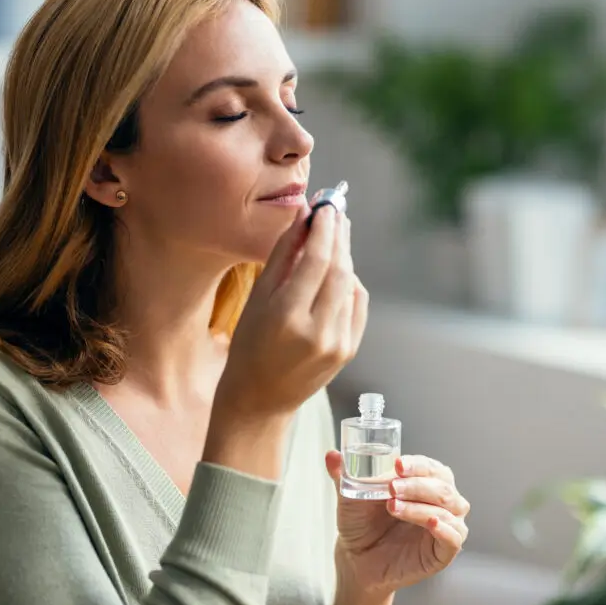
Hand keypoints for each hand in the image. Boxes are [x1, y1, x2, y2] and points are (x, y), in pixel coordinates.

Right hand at [216, 204, 367, 418]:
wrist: (260, 398)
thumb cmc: (249, 345)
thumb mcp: (258, 299)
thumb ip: (283, 256)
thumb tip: (304, 217)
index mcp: (286, 318)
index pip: (315, 262)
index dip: (324, 229)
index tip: (325, 206)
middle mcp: (317, 332)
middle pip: (338, 270)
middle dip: (338, 236)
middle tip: (335, 211)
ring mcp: (337, 344)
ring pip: (350, 285)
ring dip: (344, 256)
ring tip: (334, 235)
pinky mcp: (349, 350)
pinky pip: (356, 304)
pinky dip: (350, 282)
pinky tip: (338, 269)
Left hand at [326, 452, 468, 597]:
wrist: (356, 558)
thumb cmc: (361, 522)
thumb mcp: (351, 495)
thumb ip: (343, 474)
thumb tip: (332, 454)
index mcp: (425, 482)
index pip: (431, 467)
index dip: (417, 464)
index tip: (397, 464)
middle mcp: (442, 502)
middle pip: (442, 486)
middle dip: (416, 484)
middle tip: (391, 487)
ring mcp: (446, 526)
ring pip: (448, 508)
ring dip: (420, 505)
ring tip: (392, 506)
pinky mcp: (444, 552)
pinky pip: (454, 537)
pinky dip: (444, 528)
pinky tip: (429, 522)